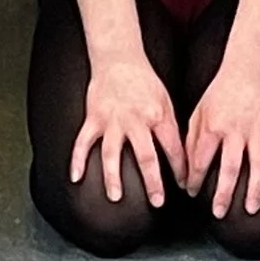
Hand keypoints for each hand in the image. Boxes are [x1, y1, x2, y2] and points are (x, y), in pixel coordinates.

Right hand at [71, 54, 186, 210]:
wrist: (119, 58)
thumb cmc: (145, 80)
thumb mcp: (166, 101)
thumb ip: (170, 128)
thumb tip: (180, 156)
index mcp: (157, 115)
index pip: (173, 148)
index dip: (180, 169)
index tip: (184, 186)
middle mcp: (135, 120)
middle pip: (145, 156)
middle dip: (153, 182)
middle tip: (157, 202)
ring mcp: (112, 120)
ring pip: (112, 153)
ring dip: (113, 177)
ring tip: (115, 197)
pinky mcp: (94, 118)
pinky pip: (83, 142)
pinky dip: (77, 160)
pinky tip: (75, 177)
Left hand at [183, 63, 259, 220]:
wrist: (247, 69)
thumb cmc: (220, 93)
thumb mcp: (198, 114)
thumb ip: (191, 143)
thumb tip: (186, 172)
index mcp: (214, 127)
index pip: (202, 160)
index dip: (195, 180)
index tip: (193, 193)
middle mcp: (236, 131)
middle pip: (231, 168)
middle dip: (224, 193)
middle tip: (220, 212)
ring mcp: (258, 130)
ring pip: (259, 164)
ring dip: (256, 188)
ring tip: (252, 208)